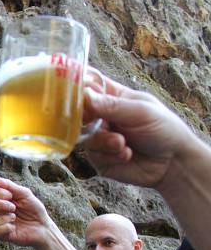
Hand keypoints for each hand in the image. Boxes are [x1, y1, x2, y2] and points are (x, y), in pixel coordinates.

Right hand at [0, 176, 53, 247]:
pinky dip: (6, 227)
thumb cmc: (33, 209)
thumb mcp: (23, 193)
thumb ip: (8, 185)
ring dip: (2, 217)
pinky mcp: (0, 235)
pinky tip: (13, 227)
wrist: (43, 226)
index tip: (8, 194)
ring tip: (13, 217)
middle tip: (12, 206)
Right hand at [81, 73, 195, 188]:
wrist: (174, 163)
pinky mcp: (100, 159)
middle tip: (90, 120)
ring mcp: (99, 138)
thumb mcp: (140, 111)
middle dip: (83, 119)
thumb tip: (84, 95)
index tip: (75, 95)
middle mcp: (102, 117)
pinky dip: (110, 156)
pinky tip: (127, 155)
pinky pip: (93, 155)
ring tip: (122, 144)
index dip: (77, 89)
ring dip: (104, 141)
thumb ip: (111, 105)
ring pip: (84, 137)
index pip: (88, 86)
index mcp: (112, 98)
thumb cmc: (163, 129)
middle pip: (77, 113)